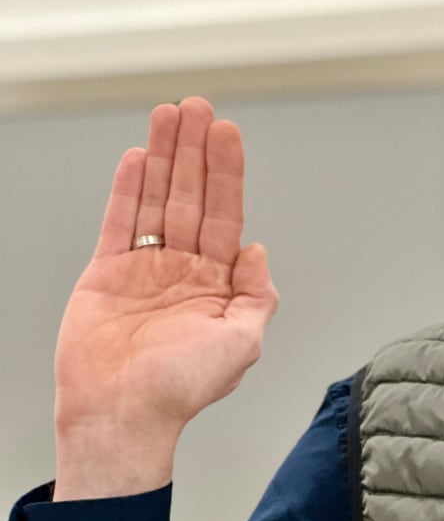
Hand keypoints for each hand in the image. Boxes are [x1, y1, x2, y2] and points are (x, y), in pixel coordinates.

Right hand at [53, 97, 277, 499]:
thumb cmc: (183, 388)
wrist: (123, 414)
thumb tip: (259, 253)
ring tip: (168, 115)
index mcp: (217, 282)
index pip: (226, 213)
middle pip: (192, 195)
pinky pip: (119, 222)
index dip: (227, 172)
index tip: (227, 133)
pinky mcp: (107, 273)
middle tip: (197, 107)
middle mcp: (183, 268)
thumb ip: (257, 295)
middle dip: (195, 151)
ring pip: (156, 198)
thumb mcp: (243, 342)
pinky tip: (139, 157)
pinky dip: (127, 189)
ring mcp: (145, 268)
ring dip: (164, 156)